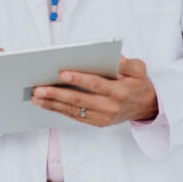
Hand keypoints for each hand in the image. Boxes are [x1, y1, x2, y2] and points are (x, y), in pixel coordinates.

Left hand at [31, 55, 157, 126]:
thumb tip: (115, 58)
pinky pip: (76, 117)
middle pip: (79, 100)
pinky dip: (60, 110)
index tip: (61, 73)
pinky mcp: (98, 123)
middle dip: (57, 94)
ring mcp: (103, 117)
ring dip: (53, 104)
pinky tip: (47, 104)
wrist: (146, 107)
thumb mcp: (139, 69)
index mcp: (119, 91)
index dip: (78, 79)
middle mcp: (110, 106)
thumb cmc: (139, 83)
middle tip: (38, 89)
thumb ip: (128, 63)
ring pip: (74, 110)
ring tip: (36, 97)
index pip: (95, 84)